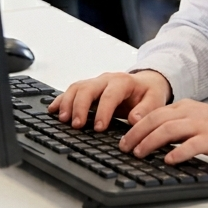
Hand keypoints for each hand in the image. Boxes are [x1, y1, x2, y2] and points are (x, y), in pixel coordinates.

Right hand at [47, 70, 171, 130]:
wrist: (145, 83)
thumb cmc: (148, 93)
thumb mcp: (155, 99)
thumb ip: (146, 109)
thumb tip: (135, 119)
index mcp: (123, 82)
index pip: (110, 94)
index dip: (103, 110)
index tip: (99, 127)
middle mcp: (106, 80)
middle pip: (88, 88)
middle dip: (80, 106)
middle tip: (76, 125)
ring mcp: (95, 83)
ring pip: (76, 88)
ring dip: (68, 103)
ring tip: (62, 120)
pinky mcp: (87, 89)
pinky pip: (71, 91)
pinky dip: (61, 100)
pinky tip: (52, 110)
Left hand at [118, 98, 207, 166]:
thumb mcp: (193, 122)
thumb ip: (174, 126)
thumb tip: (149, 140)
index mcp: (183, 107)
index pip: (154, 113)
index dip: (136, 126)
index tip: (124, 139)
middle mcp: (189, 113)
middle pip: (157, 119)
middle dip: (137, 133)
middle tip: (124, 147)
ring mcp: (200, 125)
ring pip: (169, 129)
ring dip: (151, 141)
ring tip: (139, 153)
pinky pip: (192, 144)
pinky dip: (178, 152)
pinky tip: (168, 160)